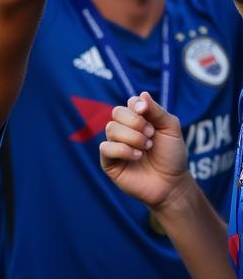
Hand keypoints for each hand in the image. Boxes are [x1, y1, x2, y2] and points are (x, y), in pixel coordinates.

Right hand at [100, 91, 189, 208]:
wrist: (172, 183)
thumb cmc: (172, 156)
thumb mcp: (171, 129)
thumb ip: (157, 111)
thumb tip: (142, 94)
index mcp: (137, 120)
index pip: (129, 103)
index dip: (138, 106)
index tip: (149, 116)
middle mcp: (124, 129)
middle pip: (117, 112)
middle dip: (136, 122)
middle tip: (151, 135)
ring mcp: (114, 144)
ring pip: (111, 128)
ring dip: (133, 138)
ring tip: (146, 148)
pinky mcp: (108, 161)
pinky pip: (105, 147)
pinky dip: (123, 150)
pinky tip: (137, 156)